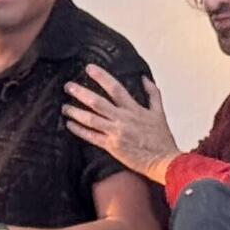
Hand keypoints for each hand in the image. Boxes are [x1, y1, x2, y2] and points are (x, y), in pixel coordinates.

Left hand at [61, 65, 179, 181]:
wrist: (164, 161)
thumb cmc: (161, 139)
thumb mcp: (159, 113)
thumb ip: (153, 94)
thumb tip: (144, 78)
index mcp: (134, 109)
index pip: (115, 88)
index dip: (101, 76)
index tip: (89, 68)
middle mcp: (123, 119)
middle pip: (97, 102)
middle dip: (81, 93)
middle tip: (68, 86)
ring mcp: (116, 133)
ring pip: (91, 119)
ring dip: (76, 112)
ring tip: (65, 107)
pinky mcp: (112, 147)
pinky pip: (91, 137)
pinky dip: (79, 130)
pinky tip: (70, 125)